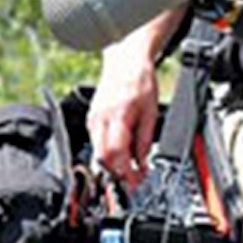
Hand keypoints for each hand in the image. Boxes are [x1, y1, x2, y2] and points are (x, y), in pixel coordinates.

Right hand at [85, 62, 159, 187]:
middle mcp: (100, 119)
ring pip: (97, 152)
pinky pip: (97, 143)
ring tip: (130, 168)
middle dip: (117, 172)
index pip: (116, 153)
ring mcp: (93, 119)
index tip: (136, 181)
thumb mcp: (151, 112)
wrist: (125, 61)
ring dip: (113, 164)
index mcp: (117, 116)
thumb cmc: (139, 81)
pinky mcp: (92, 119)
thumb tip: (143, 163)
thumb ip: (145, 140)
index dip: (125, 171)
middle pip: (102, 157)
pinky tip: (121, 153)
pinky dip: (108, 153)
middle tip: (133, 179)